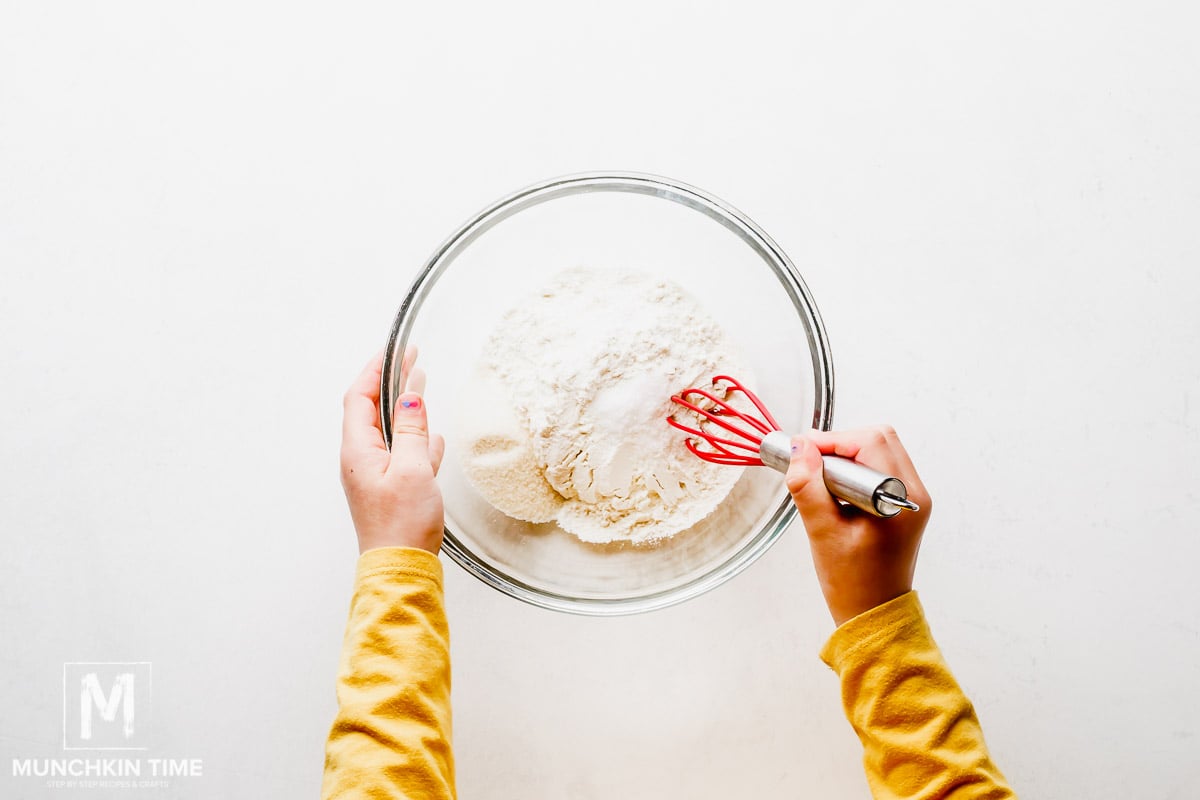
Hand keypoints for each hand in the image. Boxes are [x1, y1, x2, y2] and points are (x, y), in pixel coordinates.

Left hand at [340, 347, 445, 554]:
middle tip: (411, 360)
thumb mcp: (413, 469)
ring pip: (387, 431)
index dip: (375, 369)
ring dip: (403, 408)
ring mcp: (373, 475)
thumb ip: (411, 429)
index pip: (359, 397)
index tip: (396, 350)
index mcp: (358, 450)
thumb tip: (410, 395)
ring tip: (421, 387)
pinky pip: (400, 454)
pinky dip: (414, 439)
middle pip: (370, 410)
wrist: (400, 567)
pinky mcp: (389, 489)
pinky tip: (432, 438)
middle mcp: (360, 460)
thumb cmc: (403, 523)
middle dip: (389, 382)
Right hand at [786, 426, 932, 626]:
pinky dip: (852, 469)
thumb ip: (808, 487)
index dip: (831, 440)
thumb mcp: (822, 533)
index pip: (869, 442)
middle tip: (808, 463)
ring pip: (877, 449)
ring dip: (845, 456)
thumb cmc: (852, 583)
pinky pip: (877, 467)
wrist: (873, 614)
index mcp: (900, 500)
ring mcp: (911, 497)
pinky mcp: (901, 503)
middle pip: (878, 438)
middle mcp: (914, 493)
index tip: (800, 452)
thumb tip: (799, 449)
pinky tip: (833, 489)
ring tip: (818, 480)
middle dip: (839, 444)